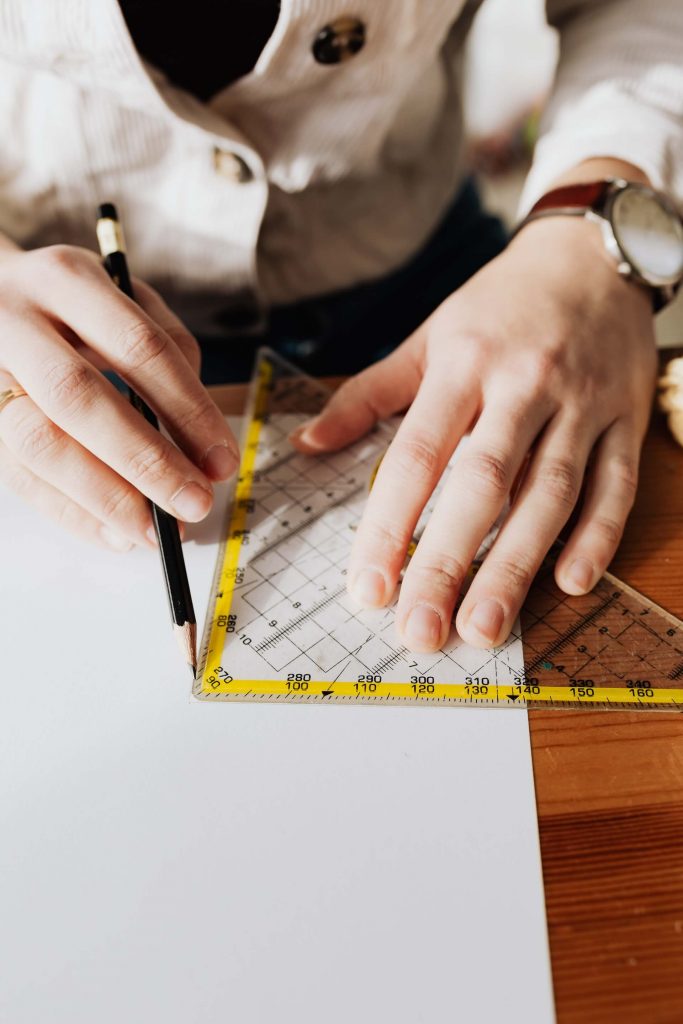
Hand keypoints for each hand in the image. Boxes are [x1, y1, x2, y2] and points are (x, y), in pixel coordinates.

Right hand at [0, 245, 238, 549]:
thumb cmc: (73, 306)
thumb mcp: (125, 299)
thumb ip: (169, 350)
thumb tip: (197, 440)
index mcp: (66, 281)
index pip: (138, 347)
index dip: (188, 409)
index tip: (222, 460)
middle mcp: (16, 323)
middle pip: (80, 398)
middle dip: (146, 461)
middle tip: (194, 502)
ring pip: (39, 444)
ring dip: (104, 498)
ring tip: (154, 532)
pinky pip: (18, 478)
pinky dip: (72, 514)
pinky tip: (115, 533)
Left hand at [291, 218, 656, 650]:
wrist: (592, 254)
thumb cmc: (500, 305)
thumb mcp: (428, 335)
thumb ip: (368, 394)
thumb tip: (308, 442)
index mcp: (463, 364)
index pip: (419, 455)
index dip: (390, 525)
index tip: (369, 587)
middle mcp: (523, 385)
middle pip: (482, 483)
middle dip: (449, 561)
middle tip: (421, 629)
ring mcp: (581, 404)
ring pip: (550, 491)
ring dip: (517, 564)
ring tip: (485, 625)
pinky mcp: (626, 418)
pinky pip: (615, 483)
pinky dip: (597, 533)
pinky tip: (571, 582)